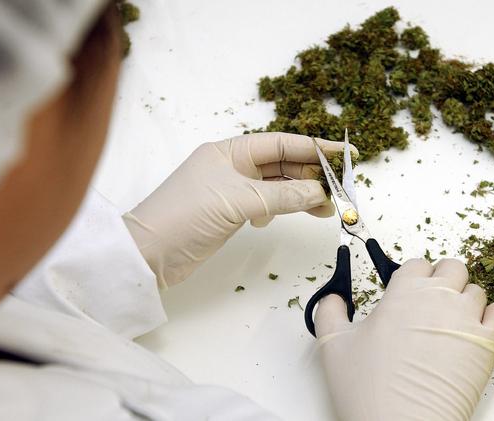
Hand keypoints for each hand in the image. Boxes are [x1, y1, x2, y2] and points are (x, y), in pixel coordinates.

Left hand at [123, 132, 355, 288]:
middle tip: (339, 192)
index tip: (345, 154)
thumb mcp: (239, 202)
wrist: (148, 254)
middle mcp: (232, 166)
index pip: (281, 144)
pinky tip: (280, 218)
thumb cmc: (186, 216)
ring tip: (325, 209)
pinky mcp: (230, 213)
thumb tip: (320, 192)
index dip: (315, 148)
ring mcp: (231, 190)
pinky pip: (266, 204)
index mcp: (230, 151)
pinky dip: (280, 209)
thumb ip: (283, 196)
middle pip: (282, 165)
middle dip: (311, 176)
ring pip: (276, 187)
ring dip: (300, 196)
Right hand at [314, 258, 493, 420]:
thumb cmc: (368, 390)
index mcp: (403, 291)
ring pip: (477, 290)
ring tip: (449, 327)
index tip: (406, 295)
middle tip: (430, 306)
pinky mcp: (488, 344)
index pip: (417, 264)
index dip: (412, 279)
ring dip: (465, 302)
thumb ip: (329, 312)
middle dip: (442, 281)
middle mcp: (439, 297)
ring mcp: (466, 319)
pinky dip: (493, 318)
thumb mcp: (333, 345)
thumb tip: (333, 298)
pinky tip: (476, 333)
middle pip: (452, 267)